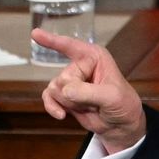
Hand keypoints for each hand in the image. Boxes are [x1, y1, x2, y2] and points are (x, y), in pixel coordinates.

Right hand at [33, 28, 145, 153]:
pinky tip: (62, 115)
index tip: (35, 33)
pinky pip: (48, 98)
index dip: (52, 40)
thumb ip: (88, 92)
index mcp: (94, 57)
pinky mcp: (63, 95)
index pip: (70, 46)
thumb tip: (65, 91)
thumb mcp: (111, 97)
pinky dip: (52, 107)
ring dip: (71, 103)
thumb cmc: (123, 104)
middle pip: (63, 78)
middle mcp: (80, 64)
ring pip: (54, 89)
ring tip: (90, 105)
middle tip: (96, 101)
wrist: (120, 124)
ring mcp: (70, 80)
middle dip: (77, 95)